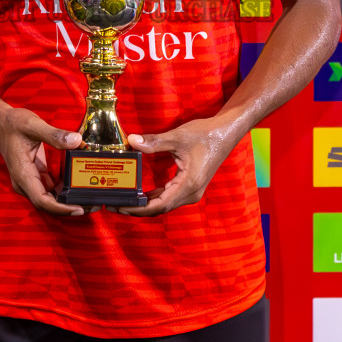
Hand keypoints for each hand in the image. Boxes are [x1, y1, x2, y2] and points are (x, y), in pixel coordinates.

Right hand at [0, 106, 86, 216]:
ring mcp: (29, 180)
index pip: (42, 200)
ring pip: (49, 198)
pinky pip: (50, 188)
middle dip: (68, 207)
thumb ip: (55, 135)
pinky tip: (78, 183)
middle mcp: (25, 182)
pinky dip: (64, 189)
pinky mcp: (35, 176)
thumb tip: (77, 141)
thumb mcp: (33, 125)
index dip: (60, 208)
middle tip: (91, 205)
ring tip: (88, 197)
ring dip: (67, 200)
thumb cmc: (12, 124)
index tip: (78, 209)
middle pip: (47, 204)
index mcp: (22, 174)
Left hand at [117, 116, 240, 216]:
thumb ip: (154, 142)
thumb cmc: (205, 134)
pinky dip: (154, 197)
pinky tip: (141, 194)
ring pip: (164, 204)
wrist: (226, 132)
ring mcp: (191, 191)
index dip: (138, 209)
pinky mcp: (190, 186)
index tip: (120, 206)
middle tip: (114, 204)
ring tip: (123, 200)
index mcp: (188, 185)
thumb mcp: (178, 137)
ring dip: (144, 204)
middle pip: (160, 208)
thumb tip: (132, 141)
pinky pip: (169, 197)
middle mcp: (190, 193)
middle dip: (137, 208)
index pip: (159, 205)